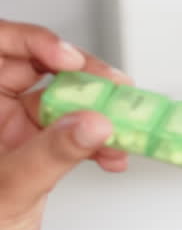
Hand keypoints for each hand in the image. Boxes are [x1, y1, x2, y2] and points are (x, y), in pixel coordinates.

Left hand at [0, 20, 130, 229]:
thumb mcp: (11, 188)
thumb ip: (51, 153)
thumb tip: (92, 124)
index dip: (33, 41)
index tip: (67, 58)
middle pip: (40, 68)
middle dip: (82, 78)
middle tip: (113, 89)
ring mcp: (16, 129)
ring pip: (65, 101)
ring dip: (100, 111)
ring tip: (124, 124)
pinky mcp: (42, 149)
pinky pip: (77, 132)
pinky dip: (100, 141)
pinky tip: (115, 155)